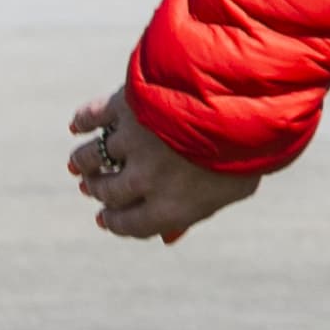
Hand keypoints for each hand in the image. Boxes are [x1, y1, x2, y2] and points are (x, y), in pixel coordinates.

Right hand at [66, 87, 260, 244]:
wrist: (244, 91)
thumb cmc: (251, 143)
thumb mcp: (236, 187)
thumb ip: (198, 212)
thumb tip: (167, 238)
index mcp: (173, 206)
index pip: (130, 224)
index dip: (115, 222)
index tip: (104, 218)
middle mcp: (145, 179)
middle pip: (108, 191)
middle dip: (99, 191)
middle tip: (93, 188)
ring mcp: (132, 141)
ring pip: (93, 158)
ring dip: (84, 163)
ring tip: (79, 165)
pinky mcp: (123, 105)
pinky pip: (92, 118)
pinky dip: (82, 122)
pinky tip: (78, 127)